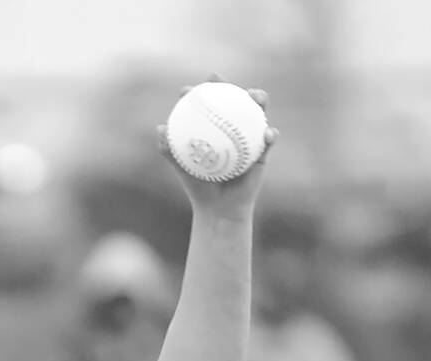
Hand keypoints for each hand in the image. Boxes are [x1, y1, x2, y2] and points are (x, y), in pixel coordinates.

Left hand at [156, 79, 276, 218]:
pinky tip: (267, 133)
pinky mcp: (262, 152)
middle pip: (234, 102)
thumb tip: (160, 128)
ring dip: (259, 100)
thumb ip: (169, 149)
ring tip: (254, 96)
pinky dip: (270, 134)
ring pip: (258, 113)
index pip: (207, 107)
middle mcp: (232, 130)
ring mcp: (249, 139)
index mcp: (213, 130)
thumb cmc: (199, 188)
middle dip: (229, 87)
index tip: (187, 90)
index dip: (199, 93)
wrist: (218, 209)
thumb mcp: (182, 168)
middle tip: (219, 82)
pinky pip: (269, 140)